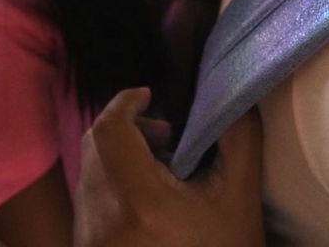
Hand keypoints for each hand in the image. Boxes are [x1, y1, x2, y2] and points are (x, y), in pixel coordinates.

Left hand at [75, 90, 262, 246]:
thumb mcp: (240, 201)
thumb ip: (238, 141)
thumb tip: (229, 101)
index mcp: (137, 202)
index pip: (109, 131)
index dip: (125, 102)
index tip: (149, 96)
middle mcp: (101, 219)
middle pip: (94, 147)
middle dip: (126, 129)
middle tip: (165, 138)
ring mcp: (89, 240)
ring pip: (88, 174)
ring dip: (118, 158)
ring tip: (162, 173)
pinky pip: (89, 203)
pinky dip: (111, 187)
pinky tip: (148, 205)